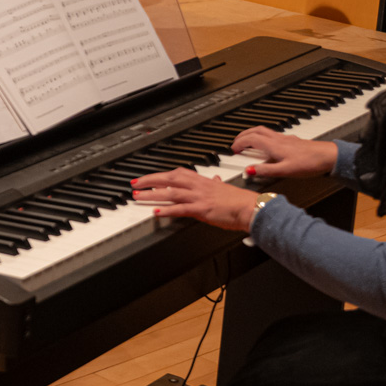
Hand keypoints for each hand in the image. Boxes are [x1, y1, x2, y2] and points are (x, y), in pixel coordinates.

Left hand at [131, 168, 260, 231]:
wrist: (251, 208)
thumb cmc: (240, 201)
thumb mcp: (224, 188)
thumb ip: (215, 183)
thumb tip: (214, 179)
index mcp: (203, 181)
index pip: (177, 173)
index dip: (161, 175)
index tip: (149, 177)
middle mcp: (198, 186)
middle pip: (169, 179)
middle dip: (150, 180)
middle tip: (135, 184)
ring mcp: (199, 197)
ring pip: (170, 192)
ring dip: (152, 194)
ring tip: (137, 197)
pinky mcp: (201, 210)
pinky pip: (180, 209)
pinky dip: (166, 210)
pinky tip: (155, 212)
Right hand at [228, 128, 336, 179]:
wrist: (328, 156)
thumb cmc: (310, 163)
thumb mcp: (285, 170)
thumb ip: (266, 170)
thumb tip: (249, 170)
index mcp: (274, 146)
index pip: (251, 139)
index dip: (240, 143)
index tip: (233, 149)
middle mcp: (278, 139)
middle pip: (256, 131)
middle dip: (243, 135)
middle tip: (236, 143)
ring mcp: (286, 139)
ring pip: (264, 131)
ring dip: (252, 134)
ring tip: (248, 142)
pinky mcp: (292, 141)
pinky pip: (273, 135)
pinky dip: (263, 137)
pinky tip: (268, 145)